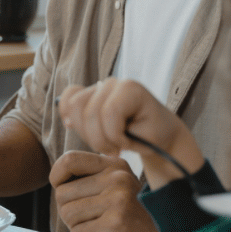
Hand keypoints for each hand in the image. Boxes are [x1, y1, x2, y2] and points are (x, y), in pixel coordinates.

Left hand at [49, 151, 167, 231]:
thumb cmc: (132, 218)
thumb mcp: (116, 187)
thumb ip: (90, 177)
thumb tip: (55, 177)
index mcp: (114, 164)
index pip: (69, 159)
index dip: (56, 176)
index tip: (62, 189)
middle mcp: (117, 177)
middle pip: (63, 193)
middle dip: (68, 211)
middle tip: (89, 219)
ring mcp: (118, 199)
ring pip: (68, 214)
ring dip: (76, 227)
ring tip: (98, 227)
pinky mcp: (116, 224)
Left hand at [58, 79, 202, 188]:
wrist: (162, 145)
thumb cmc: (132, 140)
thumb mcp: (100, 135)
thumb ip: (84, 123)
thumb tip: (68, 120)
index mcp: (93, 93)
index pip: (68, 100)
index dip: (74, 122)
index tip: (90, 138)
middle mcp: (104, 84)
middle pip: (77, 107)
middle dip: (91, 136)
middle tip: (109, 148)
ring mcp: (118, 84)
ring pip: (93, 112)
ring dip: (105, 138)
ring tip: (119, 145)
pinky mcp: (132, 87)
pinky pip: (110, 113)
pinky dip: (117, 134)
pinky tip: (128, 140)